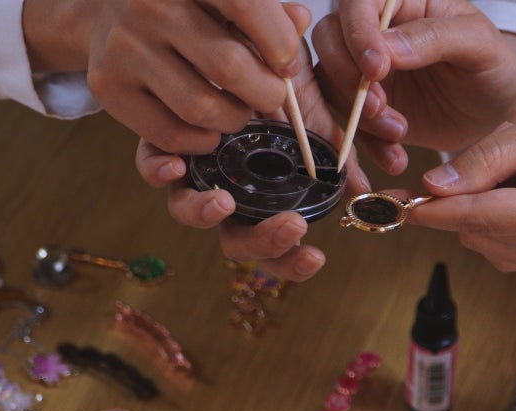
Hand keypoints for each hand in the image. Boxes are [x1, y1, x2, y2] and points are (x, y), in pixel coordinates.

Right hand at [22, 0, 310, 152]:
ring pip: (200, 108)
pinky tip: (209, 129)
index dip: (279, 42)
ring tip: (239, 112)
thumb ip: (267, 8)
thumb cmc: (185, 4)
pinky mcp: (108, 86)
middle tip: (269, 97)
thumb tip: (300, 21)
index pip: (244, 2)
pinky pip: (170, 134)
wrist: (106, 8)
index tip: (288, 64)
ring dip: (234, 120)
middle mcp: (148, 2)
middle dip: (264, 93)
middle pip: (228, 66)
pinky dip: (201, 142)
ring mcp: (123, 45)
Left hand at [135, 47, 372, 281]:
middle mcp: (226, 194)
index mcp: (261, 200)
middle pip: (235, 243)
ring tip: (224, 203)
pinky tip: (176, 166)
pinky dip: (159, 172)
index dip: (291, 263)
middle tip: (293, 227)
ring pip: (189, 214)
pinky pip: (151, 168)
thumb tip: (364, 191)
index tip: (316, 256)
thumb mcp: (315, 120)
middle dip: (263, 243)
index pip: (274, 247)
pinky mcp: (161, 144)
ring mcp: (193, 174)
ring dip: (206, 215)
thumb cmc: (281, 90)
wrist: (246, 42)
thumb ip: (337, 155)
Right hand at [312, 0, 515, 168]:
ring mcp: (363, 70)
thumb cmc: (493, 67)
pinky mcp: (363, 108)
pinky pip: (346, 125)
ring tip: (399, 136)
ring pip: (331, 86)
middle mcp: (375, 29)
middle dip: (348, 79)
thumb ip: (436, 38)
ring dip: (358, 118)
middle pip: (329, 40)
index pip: (359, 2)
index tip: (377, 70)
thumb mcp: (479, 45)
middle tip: (380, 107)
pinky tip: (396, 159)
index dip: (358, 33)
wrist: (492, 113)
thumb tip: (389, 48)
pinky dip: (367, 147)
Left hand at [403, 86, 515, 272]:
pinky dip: (496, 222)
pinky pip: (503, 249)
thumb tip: (435, 186)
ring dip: (480, 211)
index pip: (481, 218)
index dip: (434, 211)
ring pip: (485, 244)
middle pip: (477, 233)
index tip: (395, 205)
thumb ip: (491, 158)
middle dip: (461, 201)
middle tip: (482, 158)